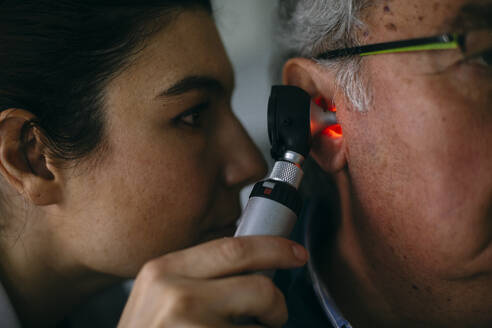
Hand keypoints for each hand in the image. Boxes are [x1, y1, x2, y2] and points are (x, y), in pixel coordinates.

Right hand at [118, 236, 307, 327]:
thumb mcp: (158, 297)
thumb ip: (195, 277)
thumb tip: (250, 269)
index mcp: (163, 270)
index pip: (233, 248)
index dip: (273, 248)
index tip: (295, 253)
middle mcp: (175, 294)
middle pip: (259, 287)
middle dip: (277, 304)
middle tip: (275, 314)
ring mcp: (191, 326)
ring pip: (262, 327)